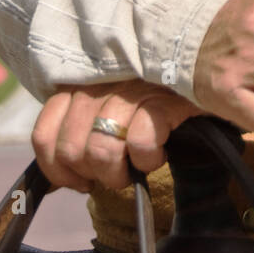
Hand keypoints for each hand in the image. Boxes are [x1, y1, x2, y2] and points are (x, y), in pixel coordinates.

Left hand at [31, 79, 198, 191]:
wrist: (210, 70)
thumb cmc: (154, 97)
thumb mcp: (111, 104)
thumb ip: (80, 132)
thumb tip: (55, 182)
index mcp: (80, 83)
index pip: (43, 135)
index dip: (57, 170)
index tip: (82, 180)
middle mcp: (99, 82)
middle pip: (71, 150)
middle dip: (93, 175)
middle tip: (117, 174)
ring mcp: (130, 88)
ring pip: (101, 150)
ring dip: (119, 174)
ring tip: (136, 168)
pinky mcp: (164, 97)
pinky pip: (140, 143)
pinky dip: (148, 159)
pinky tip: (159, 153)